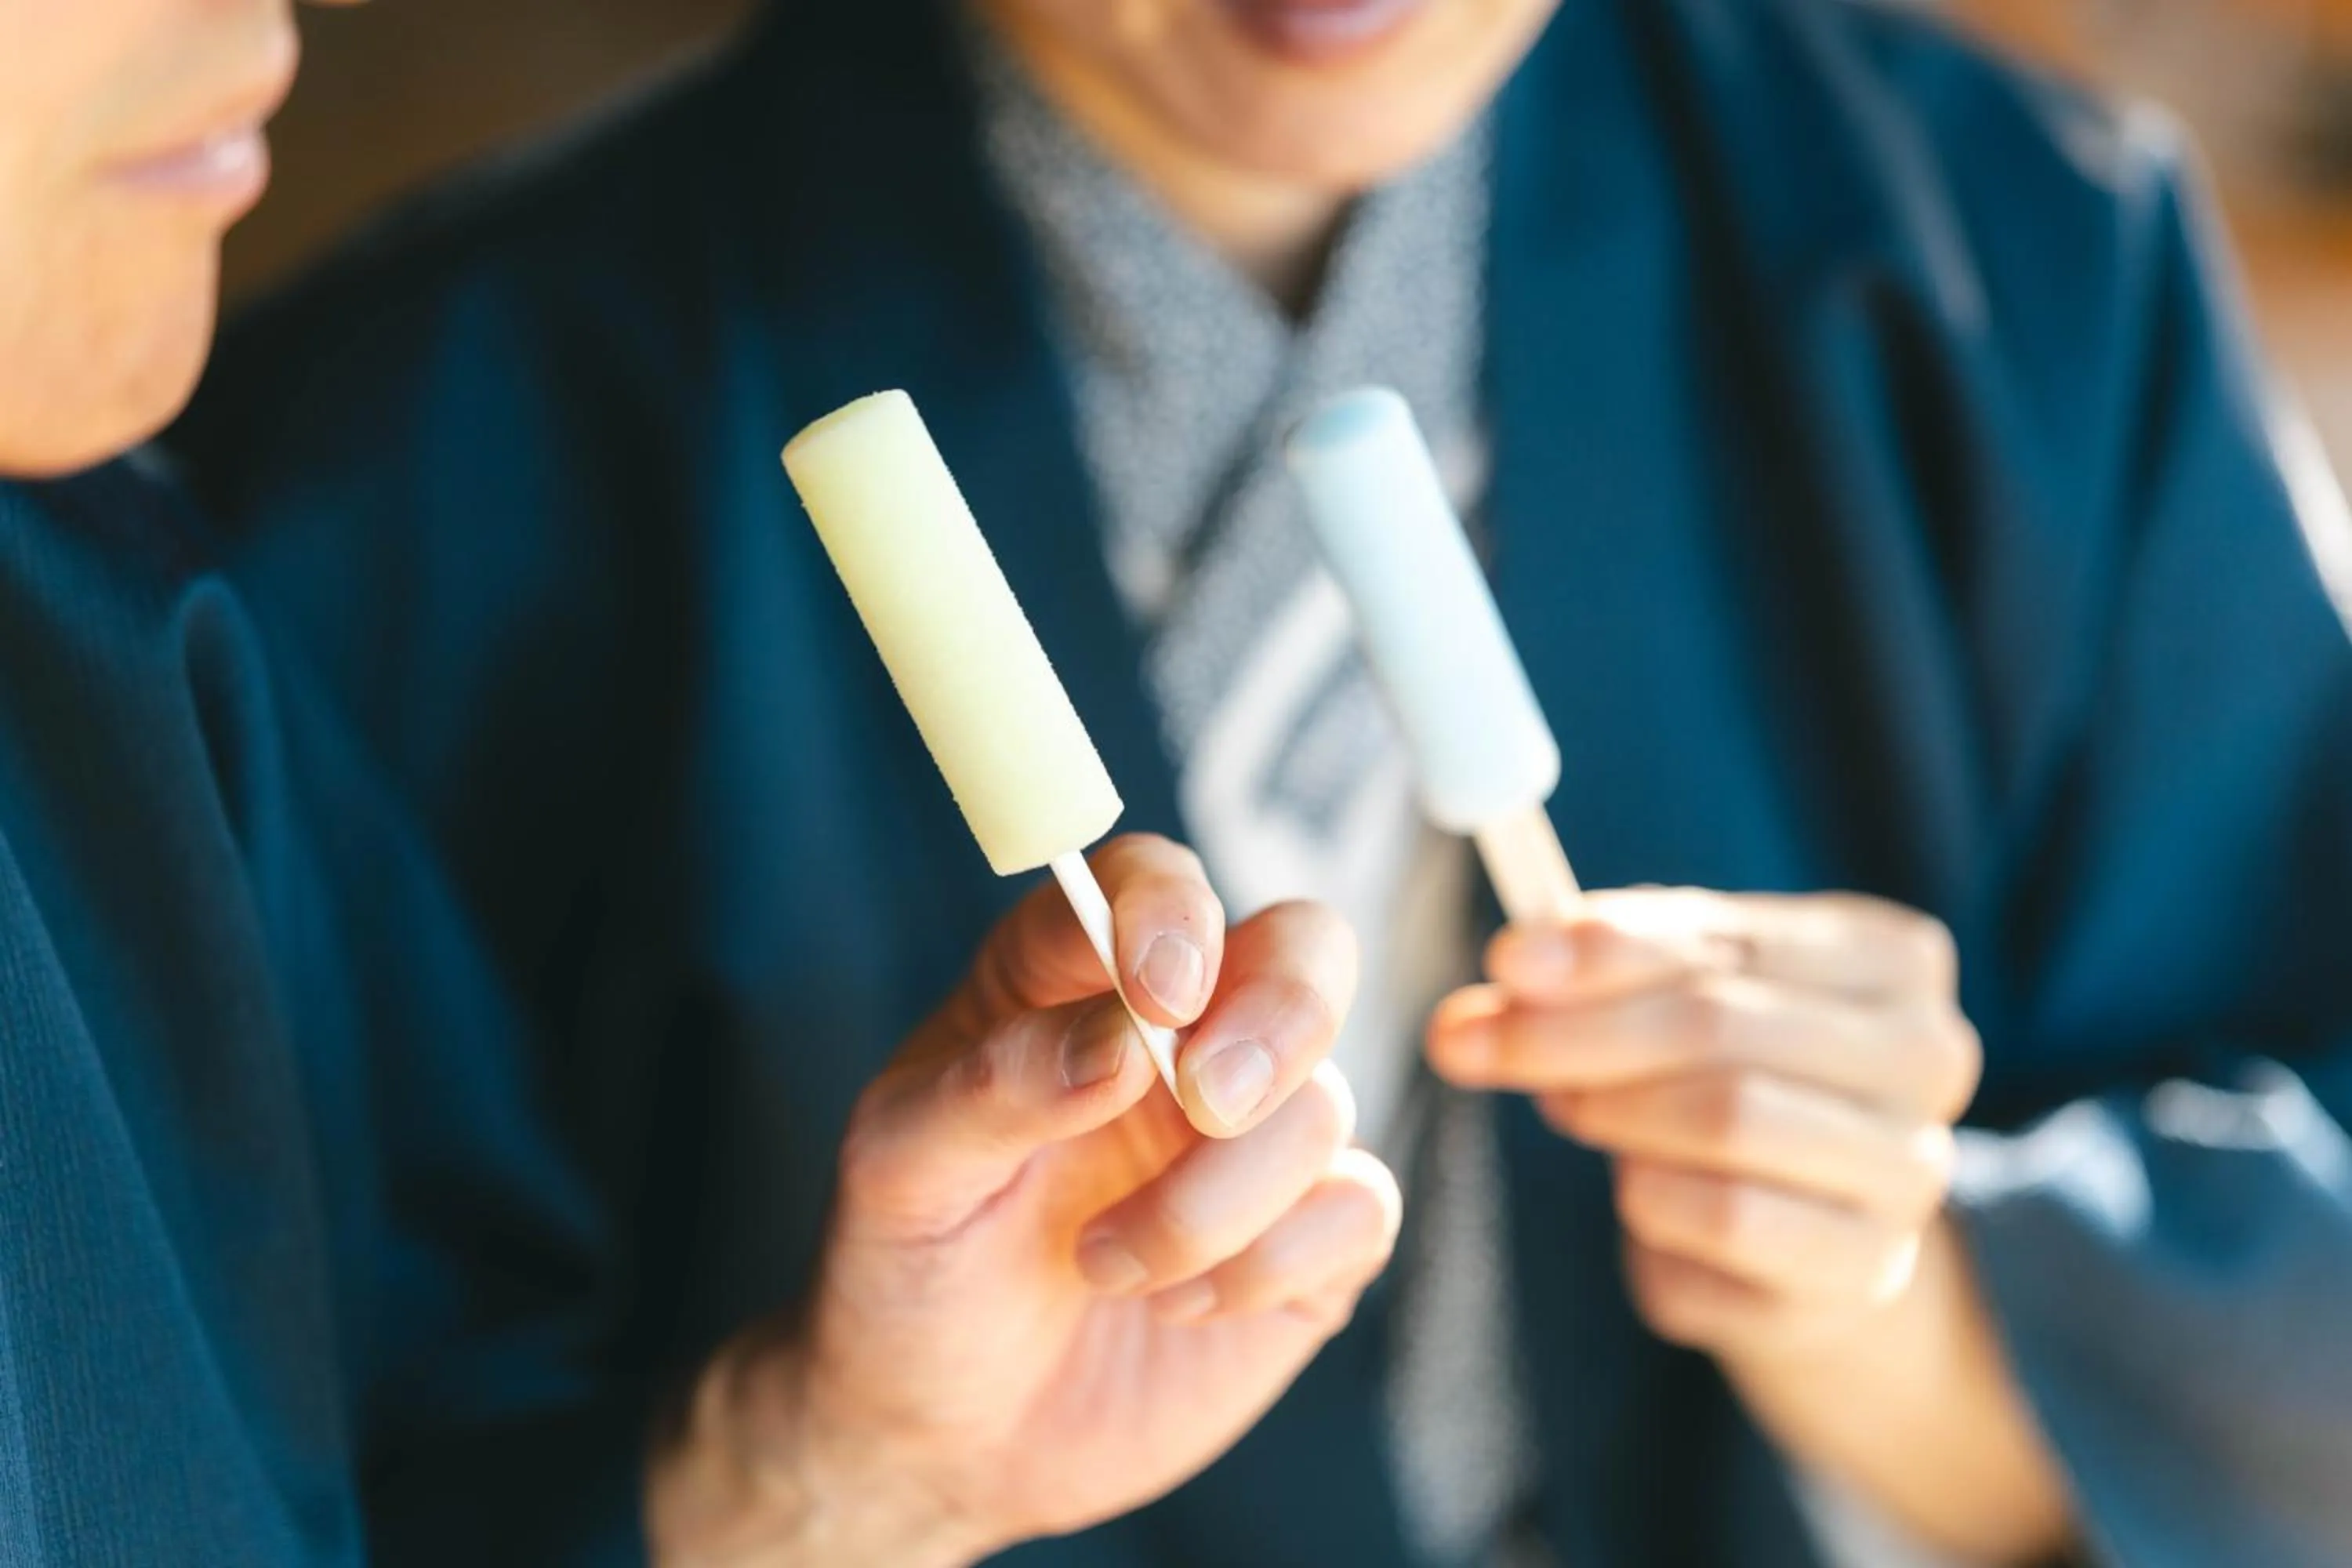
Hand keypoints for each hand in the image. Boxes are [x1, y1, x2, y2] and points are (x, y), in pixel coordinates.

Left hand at [649, 835, 1401, 1567]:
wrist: (944, 1436)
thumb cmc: (909, 1272)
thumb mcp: (903, 1172)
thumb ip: (999, 1083)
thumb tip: (1124, 1034)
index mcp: (1070, 983)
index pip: (1148, 886)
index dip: (1170, 912)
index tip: (1158, 993)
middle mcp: (1179, 1039)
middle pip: (1300, 949)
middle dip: (1280, 1016)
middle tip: (1207, 1101)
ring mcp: (1251, 1135)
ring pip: (1323, 1102)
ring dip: (1217, 1197)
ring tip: (1104, 1266)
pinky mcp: (1306, 1238)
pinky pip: (1359, 1206)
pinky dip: (1274, 1259)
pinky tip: (1181, 1305)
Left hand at [1427, 887, 1979, 1353]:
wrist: (1803, 1249)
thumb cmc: (1730, 1085)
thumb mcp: (1678, 999)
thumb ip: (1603, 971)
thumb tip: (1511, 970)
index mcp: (1893, 961)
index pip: (1729, 936)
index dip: (1605, 947)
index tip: (1503, 961)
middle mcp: (1926, 1056)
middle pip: (1720, 1025)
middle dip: (1574, 1031)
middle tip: (1468, 1041)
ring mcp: (1907, 1170)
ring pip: (1727, 1117)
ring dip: (1611, 1110)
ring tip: (1565, 1107)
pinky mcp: (1868, 1269)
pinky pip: (1727, 1219)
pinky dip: (1651, 1199)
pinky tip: (1634, 1187)